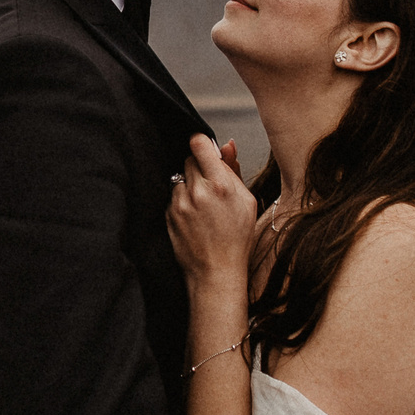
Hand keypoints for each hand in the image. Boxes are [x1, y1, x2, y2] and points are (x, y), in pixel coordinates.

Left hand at [166, 133, 254, 286]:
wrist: (216, 271)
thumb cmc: (237, 238)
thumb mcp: (246, 201)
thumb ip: (234, 170)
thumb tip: (227, 145)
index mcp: (220, 185)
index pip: (199, 144)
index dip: (202, 143)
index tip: (205, 149)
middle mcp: (197, 191)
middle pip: (188, 159)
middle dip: (198, 166)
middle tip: (211, 184)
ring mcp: (180, 203)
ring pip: (179, 177)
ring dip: (189, 184)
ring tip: (204, 205)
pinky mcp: (168, 214)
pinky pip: (173, 195)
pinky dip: (183, 200)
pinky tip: (195, 216)